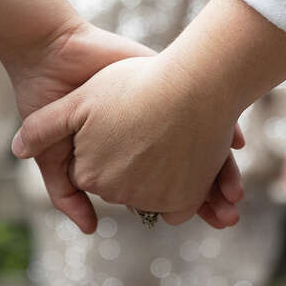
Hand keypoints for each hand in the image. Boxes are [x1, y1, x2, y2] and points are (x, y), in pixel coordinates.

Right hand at [12, 52, 244, 230]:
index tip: (211, 219)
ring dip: (224, 172)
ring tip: (234, 194)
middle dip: (212, 195)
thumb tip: (91, 230)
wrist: (55, 55)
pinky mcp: (169, 81)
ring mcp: (164, 107)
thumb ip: (66, 193)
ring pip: (207, 145)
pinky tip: (236, 144)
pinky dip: (226, 127)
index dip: (185, 205)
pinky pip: (210, 105)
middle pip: (192, 170)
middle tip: (228, 215)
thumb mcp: (53, 154)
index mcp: (127, 152)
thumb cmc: (49, 101)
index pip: (163, 186)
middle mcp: (151, 131)